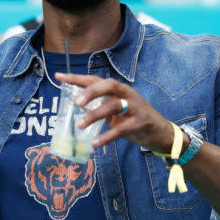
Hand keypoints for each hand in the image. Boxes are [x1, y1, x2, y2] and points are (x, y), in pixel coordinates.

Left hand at [53, 73, 174, 152]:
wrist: (160, 131)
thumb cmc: (133, 118)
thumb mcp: (116, 108)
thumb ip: (100, 104)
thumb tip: (77, 104)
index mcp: (117, 89)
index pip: (95, 79)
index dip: (77, 78)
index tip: (59, 76)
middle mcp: (126, 94)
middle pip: (108, 85)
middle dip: (91, 91)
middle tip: (76, 102)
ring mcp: (135, 107)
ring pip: (114, 106)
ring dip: (95, 115)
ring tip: (80, 124)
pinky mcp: (140, 123)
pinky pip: (122, 129)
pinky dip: (107, 136)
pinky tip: (95, 143)